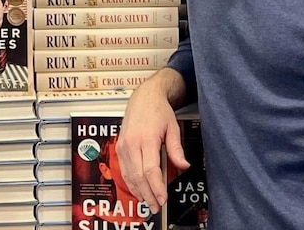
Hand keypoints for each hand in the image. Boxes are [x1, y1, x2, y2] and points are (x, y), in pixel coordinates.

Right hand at [115, 68, 189, 213]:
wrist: (143, 97)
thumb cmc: (158, 110)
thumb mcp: (173, 127)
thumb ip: (176, 149)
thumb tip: (184, 165)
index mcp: (146, 139)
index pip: (150, 170)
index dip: (156, 187)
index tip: (163, 198)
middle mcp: (131, 143)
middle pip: (138, 176)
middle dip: (148, 194)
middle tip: (157, 206)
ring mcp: (123, 145)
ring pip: (129, 175)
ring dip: (138, 191)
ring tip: (148, 202)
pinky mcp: (120, 146)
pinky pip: (124, 169)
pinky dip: (130, 182)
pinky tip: (137, 189)